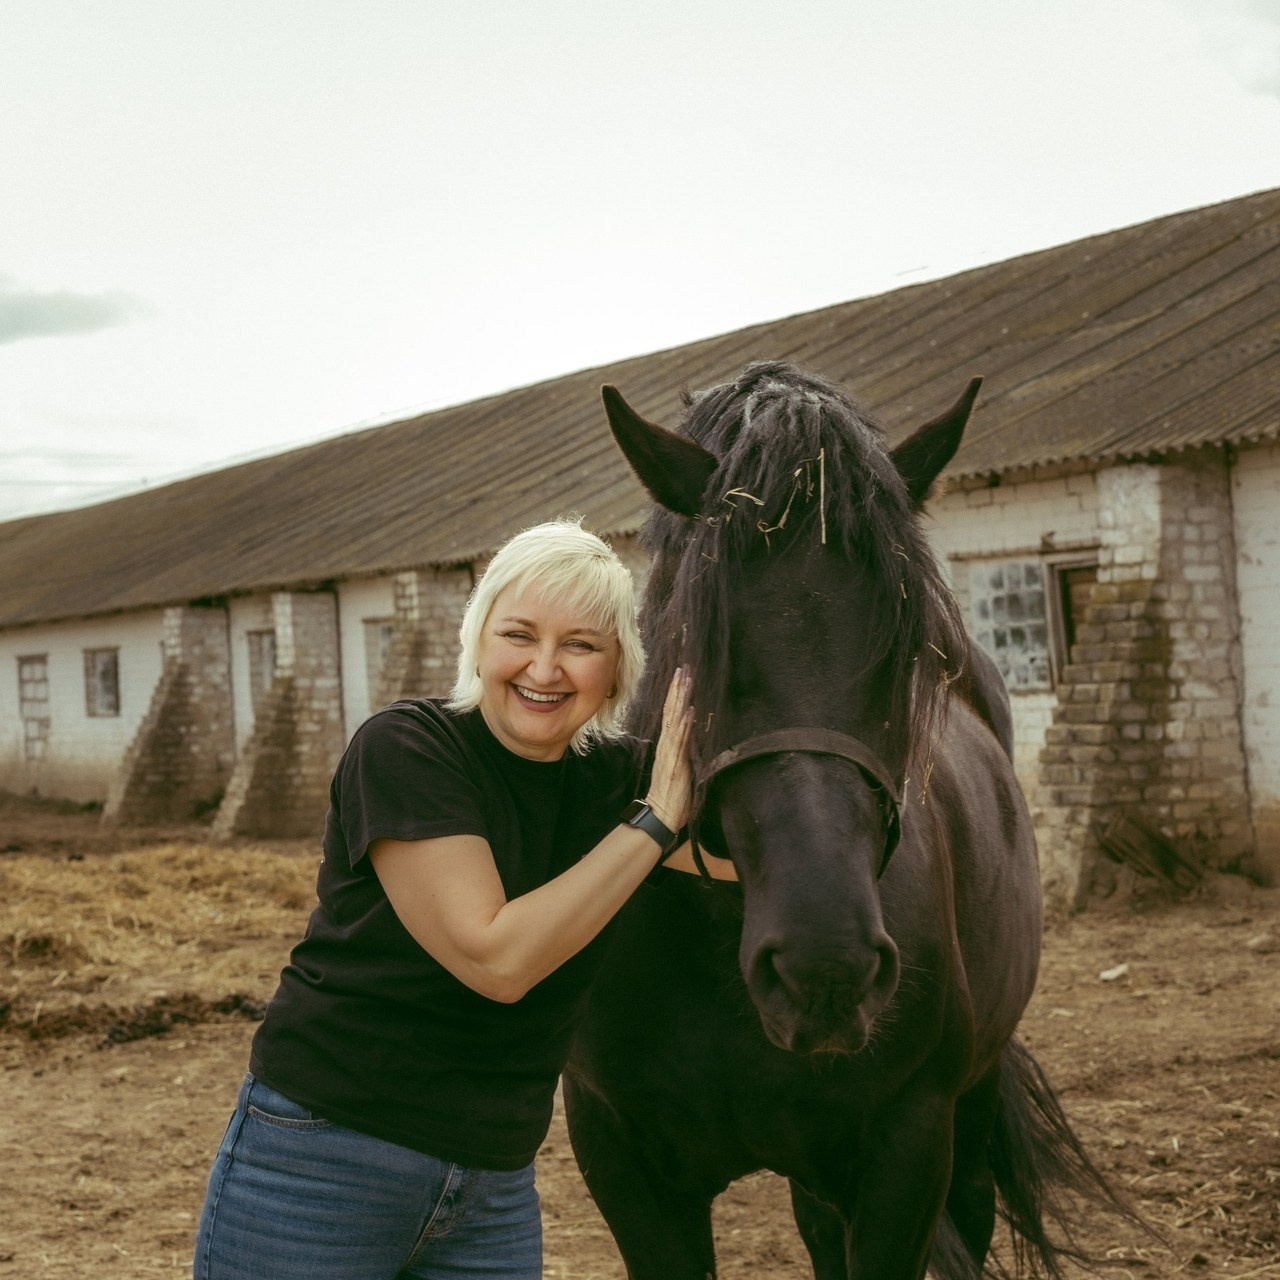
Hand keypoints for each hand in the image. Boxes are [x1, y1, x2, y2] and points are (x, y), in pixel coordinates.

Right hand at [645, 666, 693, 831]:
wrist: (662, 814)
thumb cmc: (672, 793)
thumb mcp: (679, 765)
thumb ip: (682, 748)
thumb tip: (691, 732)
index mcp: (667, 744)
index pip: (670, 713)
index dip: (675, 694)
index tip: (680, 675)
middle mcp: (667, 744)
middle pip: (670, 710)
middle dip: (677, 688)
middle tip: (683, 667)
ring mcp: (670, 753)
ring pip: (675, 719)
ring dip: (681, 699)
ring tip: (686, 680)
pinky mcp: (676, 763)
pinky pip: (680, 740)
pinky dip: (684, 724)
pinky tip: (689, 710)